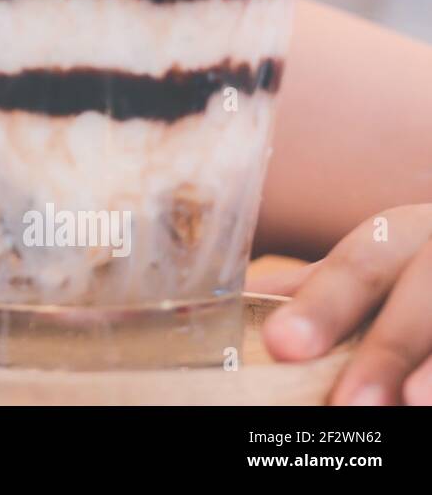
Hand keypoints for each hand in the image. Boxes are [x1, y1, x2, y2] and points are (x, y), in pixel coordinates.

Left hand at [258, 204, 431, 404]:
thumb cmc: (426, 271)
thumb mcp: (381, 266)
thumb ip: (319, 288)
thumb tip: (231, 309)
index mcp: (405, 235)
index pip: (358, 264)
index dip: (323, 305)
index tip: (281, 345)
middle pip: (420, 297)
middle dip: (385, 351)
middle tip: (348, 406)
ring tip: (414, 407)